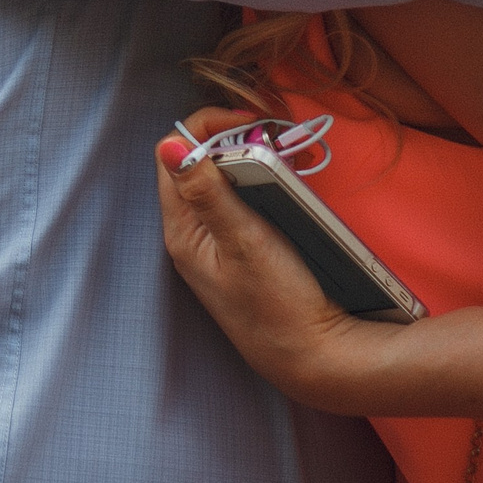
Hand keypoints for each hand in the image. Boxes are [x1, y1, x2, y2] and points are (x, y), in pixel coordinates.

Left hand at [154, 122, 379, 413]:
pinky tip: (293, 185)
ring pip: (226, 181)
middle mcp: (193, 234)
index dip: (208, 128)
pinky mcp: (244, 252)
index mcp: (182, 230)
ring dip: (256, 161)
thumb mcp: (244, 241)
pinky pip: (245, 203)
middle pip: (199, 164)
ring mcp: (218, 243)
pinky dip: (266, 185)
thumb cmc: (279, 305)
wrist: (314, 358)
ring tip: (294, 157)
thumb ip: (208, 191)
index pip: (174, 155)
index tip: (252, 124)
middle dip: (237, 140)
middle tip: (280, 139)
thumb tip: (168, 145)